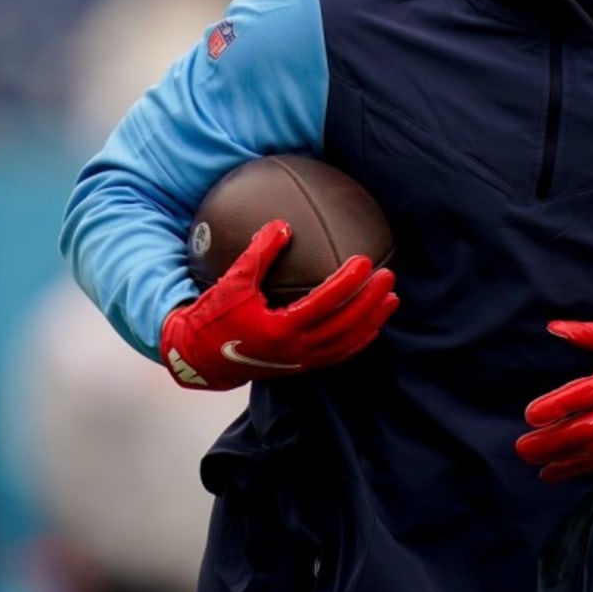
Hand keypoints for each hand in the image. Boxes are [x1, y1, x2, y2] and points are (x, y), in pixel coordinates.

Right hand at [160, 218, 398, 389]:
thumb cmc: (215, 317)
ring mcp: (301, 361)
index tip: (365, 261)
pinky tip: (371, 325)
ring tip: (391, 299)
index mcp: (281, 329)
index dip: (348, 282)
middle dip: (370, 301)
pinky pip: (337, 354)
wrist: (200, 358)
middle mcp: (296, 349)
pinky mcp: (301, 366)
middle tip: (388, 276)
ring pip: (347, 343)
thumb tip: (283, 225)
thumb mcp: (232, 282)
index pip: (325, 303)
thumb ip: (259, 254)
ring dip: (371, 321)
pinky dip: (358, 340)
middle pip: (345, 325)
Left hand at [515, 320, 592, 480]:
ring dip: (562, 460)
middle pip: (585, 431)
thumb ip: (588, 334)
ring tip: (534, 463)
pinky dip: (581, 467)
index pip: (584, 396)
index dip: (556, 406)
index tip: (530, 414)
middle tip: (522, 447)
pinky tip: (558, 472)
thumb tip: (554, 329)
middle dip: (551, 441)